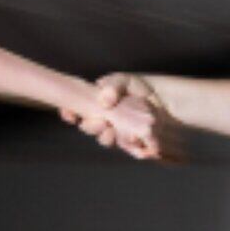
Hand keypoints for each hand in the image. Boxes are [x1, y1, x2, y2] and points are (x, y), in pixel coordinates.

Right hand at [61, 73, 181, 161]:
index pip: (74, 111)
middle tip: (103, 121)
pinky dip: (131, 148)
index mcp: (94, 105)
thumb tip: (104, 100)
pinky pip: (127, 149)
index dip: (69, 113)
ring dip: (107, 137)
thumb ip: (112, 85)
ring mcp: (115, 133)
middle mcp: (101, 121)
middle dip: (92, 126)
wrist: (161, 100)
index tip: (71, 115)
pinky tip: (136, 141)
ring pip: (105, 140)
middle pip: (89, 128)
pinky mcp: (130, 143)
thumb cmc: (137, 88)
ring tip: (115, 131)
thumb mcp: (123, 81)